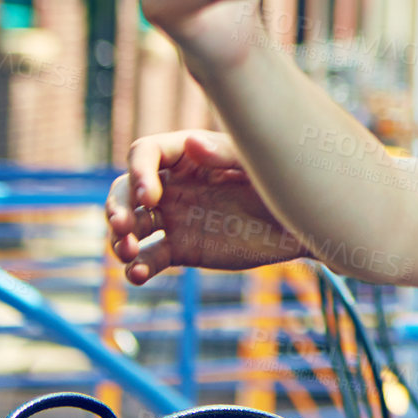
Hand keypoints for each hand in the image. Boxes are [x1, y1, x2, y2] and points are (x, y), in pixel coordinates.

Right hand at [105, 129, 309, 282]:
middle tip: (122, 226)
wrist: (301, 223)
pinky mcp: (180, 248)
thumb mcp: (258, 164)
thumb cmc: (281, 182)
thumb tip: (190, 143)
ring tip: (127, 253)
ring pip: (131, 225)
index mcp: (189, 155)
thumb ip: (226, 154)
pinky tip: (137, 274)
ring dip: (119, 238)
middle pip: (126, 190)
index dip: (139, 172)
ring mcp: (174, 218)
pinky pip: (149, 257)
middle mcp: (174, 185)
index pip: (145, 154)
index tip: (149, 196)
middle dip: (117, 206)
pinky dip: (136, 267)